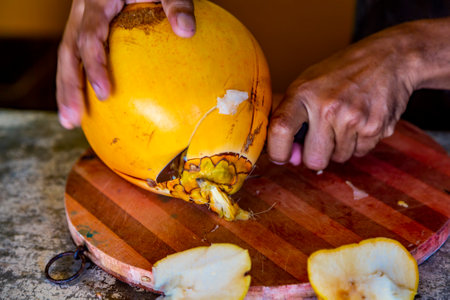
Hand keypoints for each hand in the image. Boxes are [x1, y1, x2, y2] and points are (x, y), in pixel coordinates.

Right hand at [56, 0, 195, 128]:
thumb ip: (176, 3)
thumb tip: (186, 30)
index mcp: (97, 1)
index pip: (89, 37)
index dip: (93, 66)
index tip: (104, 93)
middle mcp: (84, 12)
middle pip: (68, 53)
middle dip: (68, 87)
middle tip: (71, 119)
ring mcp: (84, 20)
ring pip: (68, 56)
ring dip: (67, 88)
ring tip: (70, 120)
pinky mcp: (91, 27)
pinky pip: (80, 55)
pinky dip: (81, 78)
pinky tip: (88, 102)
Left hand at [267, 23, 424, 169]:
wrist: (388, 58)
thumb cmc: (341, 73)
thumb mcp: (308, 83)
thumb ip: (291, 117)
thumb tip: (290, 157)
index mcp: (303, 93)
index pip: (280, 130)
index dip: (278, 151)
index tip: (282, 156)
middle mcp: (327, 106)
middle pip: (313, 160)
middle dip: (315, 156)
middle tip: (321, 137)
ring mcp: (353, 118)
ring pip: (338, 158)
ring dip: (339, 147)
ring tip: (345, 120)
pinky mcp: (375, 128)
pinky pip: (359, 153)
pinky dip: (359, 142)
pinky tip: (361, 120)